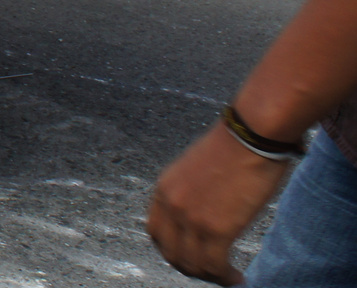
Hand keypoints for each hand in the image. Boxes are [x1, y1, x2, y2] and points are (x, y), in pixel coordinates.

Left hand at [147, 123, 291, 284]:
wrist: (251, 133)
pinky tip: (238, 279)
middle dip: (190, 267)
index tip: (191, 256)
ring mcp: (191, 218)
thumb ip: (192, 192)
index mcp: (164, 188)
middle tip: (211, 272)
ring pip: (192, 264)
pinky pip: (214, 265)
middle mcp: (171, 204)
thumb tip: (204, 212)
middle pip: (170, 252)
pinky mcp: (216, 227)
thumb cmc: (235, 146)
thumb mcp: (197, 169)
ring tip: (228, 277)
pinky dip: (225, 278)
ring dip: (210, 276)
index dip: (172, 249)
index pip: (156, 231)